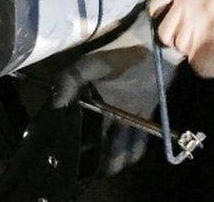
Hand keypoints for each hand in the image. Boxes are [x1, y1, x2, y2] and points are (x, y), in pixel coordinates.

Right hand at [51, 11, 181, 174]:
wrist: (156, 44)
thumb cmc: (121, 50)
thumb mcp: (93, 63)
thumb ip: (72, 79)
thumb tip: (56, 103)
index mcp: (86, 95)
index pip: (72, 121)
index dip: (68, 138)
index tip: (66, 156)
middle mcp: (101, 106)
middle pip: (94, 137)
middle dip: (92, 156)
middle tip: (91, 170)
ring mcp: (122, 112)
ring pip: (115, 142)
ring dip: (113, 157)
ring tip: (110, 167)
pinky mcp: (141, 114)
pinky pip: (136, 138)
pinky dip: (134, 149)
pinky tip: (131, 156)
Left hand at [147, 0, 213, 77]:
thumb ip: (193, 6)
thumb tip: (170, 32)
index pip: (157, 4)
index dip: (165, 24)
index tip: (177, 36)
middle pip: (165, 31)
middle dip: (181, 44)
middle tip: (203, 47)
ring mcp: (200, 11)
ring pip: (180, 47)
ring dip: (197, 56)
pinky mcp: (211, 32)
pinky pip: (195, 61)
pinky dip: (207, 69)